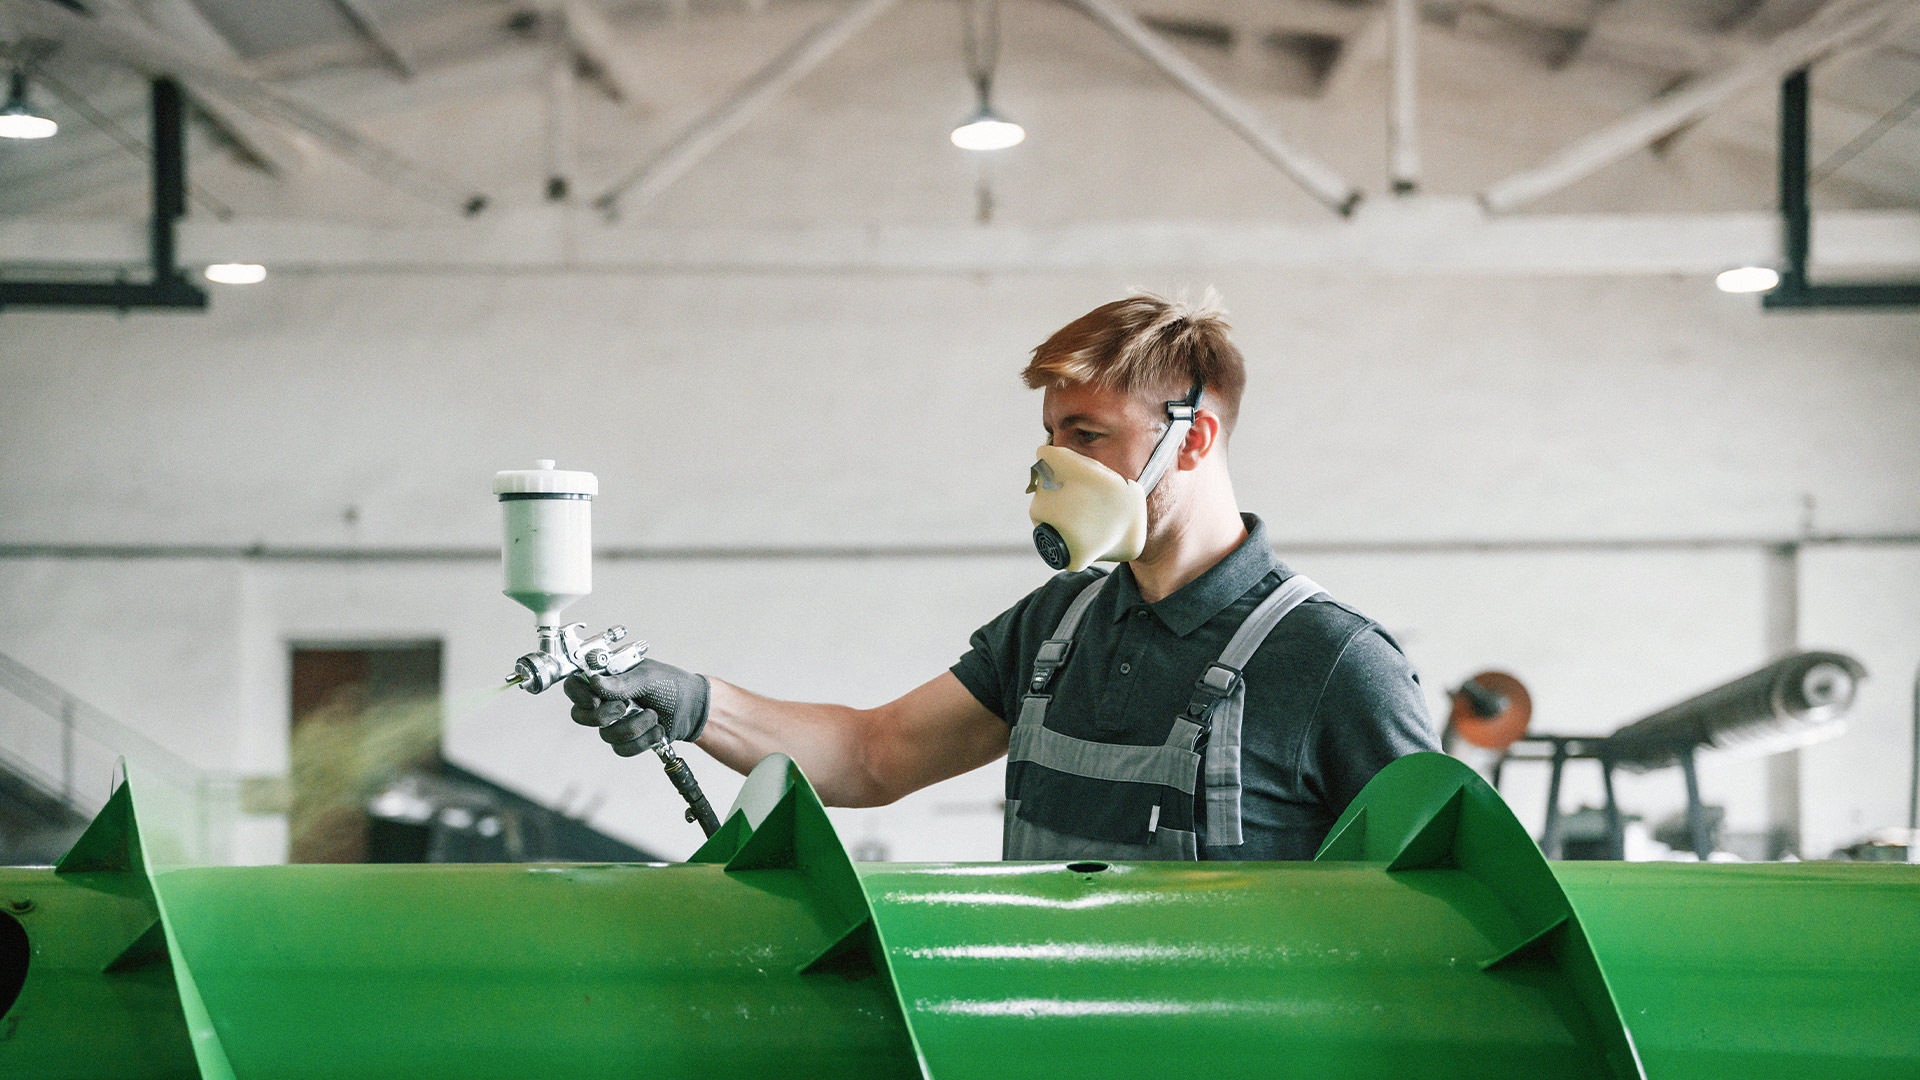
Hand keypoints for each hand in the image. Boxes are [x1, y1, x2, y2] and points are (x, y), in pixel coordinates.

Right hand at [563, 658, 710, 746]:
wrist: (693, 709)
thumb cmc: (671, 685)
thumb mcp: (648, 677)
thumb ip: (620, 682)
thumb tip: (593, 681)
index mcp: (606, 679)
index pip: (575, 685)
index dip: (578, 695)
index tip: (596, 700)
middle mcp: (606, 701)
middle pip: (581, 716)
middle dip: (607, 715)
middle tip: (627, 706)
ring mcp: (615, 722)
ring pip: (606, 735)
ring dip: (635, 726)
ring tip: (653, 715)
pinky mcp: (626, 740)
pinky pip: (621, 749)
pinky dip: (643, 741)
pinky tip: (656, 730)